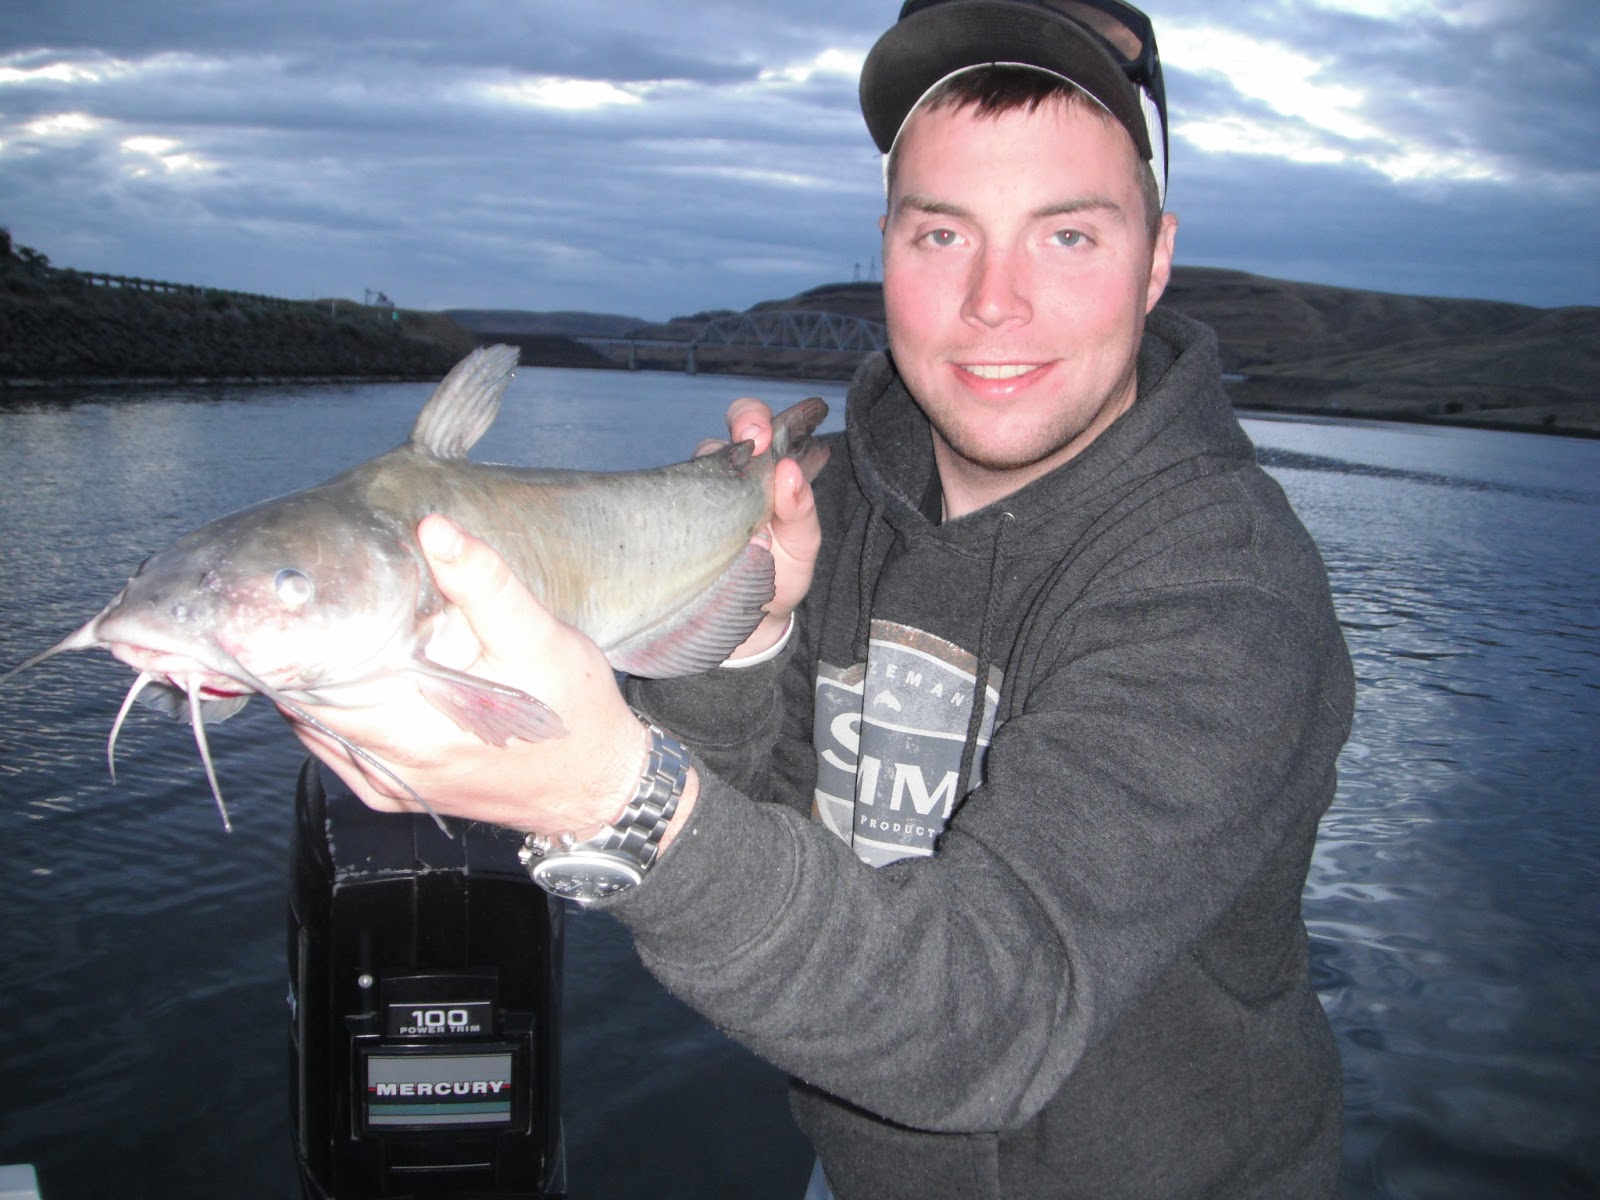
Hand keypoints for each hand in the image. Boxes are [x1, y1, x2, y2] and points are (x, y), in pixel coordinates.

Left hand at [284, 514, 682, 838]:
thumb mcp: (539, 639)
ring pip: (318, 726)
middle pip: (308, 701)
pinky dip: (332, 712)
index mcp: (413, 731)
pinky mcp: (397, 795)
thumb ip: (484, 584)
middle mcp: (389, 768)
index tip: (298, 592)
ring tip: (326, 631)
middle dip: (306, 651)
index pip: (314, 681)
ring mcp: (388, 787)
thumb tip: (434, 528)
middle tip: (310, 600)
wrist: (597, 786)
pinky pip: (340, 750)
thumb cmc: (573, 712)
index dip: (299, 635)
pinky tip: (353, 677)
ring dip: (316, 681)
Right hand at [700, 397, 821, 659]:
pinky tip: (692, 519)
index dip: (757, 419)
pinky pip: (670, 499)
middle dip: (742, 423)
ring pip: (698, 463)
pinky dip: (678, 500)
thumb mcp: (803, 544)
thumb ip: (802, 510)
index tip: (763, 434)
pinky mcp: (675, 520)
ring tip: (729, 496)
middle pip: (726, 433)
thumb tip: (789, 472)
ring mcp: (700, 497)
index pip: (757, 427)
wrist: (754, 619)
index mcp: (763, 473)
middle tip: (753, 439)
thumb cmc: (781, 572)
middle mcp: (730, 477)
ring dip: (712, 468)